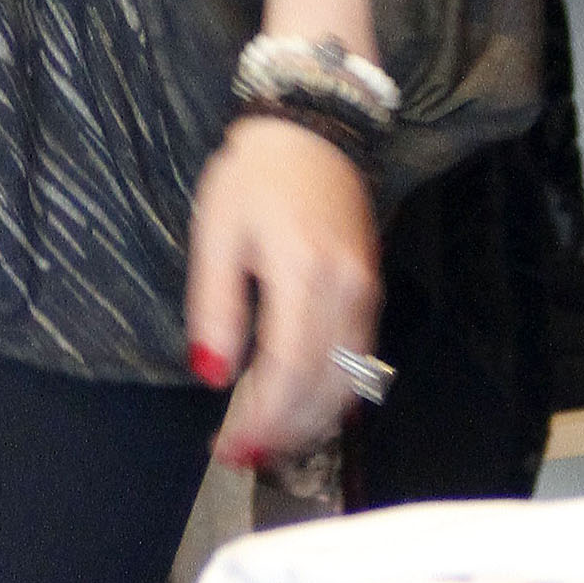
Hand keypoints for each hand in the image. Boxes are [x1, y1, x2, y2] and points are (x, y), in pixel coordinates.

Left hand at [183, 116, 381, 468]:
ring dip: (310, 422)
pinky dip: (332, 394)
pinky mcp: (371, 290)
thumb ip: (216, 307)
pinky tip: (303, 406)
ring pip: (349, 383)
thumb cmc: (254, 175)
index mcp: (303, 275)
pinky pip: (360, 361)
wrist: (312, 127)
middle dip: (283, 432)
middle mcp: (345, 291)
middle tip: (242, 455)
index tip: (228, 447)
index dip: (260, 420)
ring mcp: (366, 292)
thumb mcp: (216, 234)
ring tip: (268, 441)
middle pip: (323, 388)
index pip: (287, 372)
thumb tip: (212, 374)